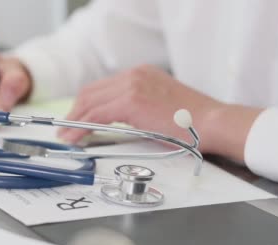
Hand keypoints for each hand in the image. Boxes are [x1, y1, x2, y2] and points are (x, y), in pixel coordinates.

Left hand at [57, 65, 220, 148]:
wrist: (212, 123)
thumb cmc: (192, 123)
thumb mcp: (160, 108)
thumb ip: (137, 109)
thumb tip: (115, 124)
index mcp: (141, 74)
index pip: (102, 87)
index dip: (84, 105)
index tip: (75, 119)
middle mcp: (134, 75)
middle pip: (91, 91)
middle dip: (74, 112)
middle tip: (65, 130)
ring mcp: (132, 85)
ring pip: (90, 102)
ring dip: (74, 121)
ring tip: (67, 137)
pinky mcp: (131, 101)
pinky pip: (97, 114)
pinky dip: (82, 127)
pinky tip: (76, 138)